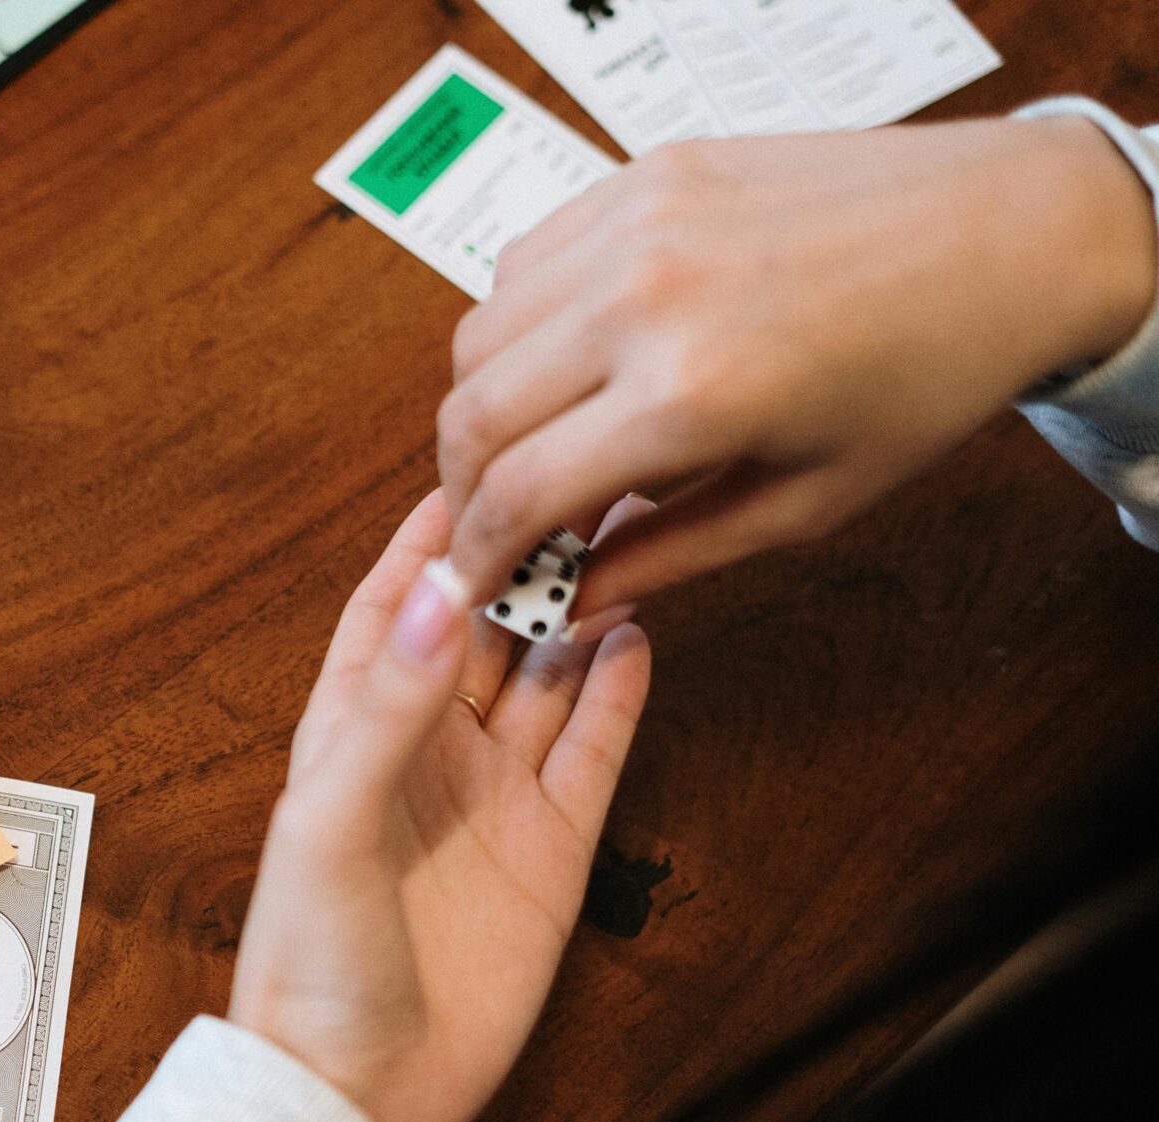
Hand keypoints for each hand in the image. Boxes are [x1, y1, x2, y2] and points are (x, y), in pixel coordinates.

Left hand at [229, 493, 651, 1121]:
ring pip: (545, 680)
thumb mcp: (330, 822)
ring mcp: (492, 800)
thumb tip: (444, 597)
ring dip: (575, 615)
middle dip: (520, 561)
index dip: (425, 544)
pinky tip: (639, 636)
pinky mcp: (551, 851)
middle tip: (576, 482)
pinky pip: (592, 752)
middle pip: (479, 633)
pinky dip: (617, 695)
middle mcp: (425, 755)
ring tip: (622, 538)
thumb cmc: (309, 962)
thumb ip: (391, 708)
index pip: (390, 613)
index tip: (470, 465)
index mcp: (348, 737)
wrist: (357, 1092)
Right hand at [435, 117, 1158, 614]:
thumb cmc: (923, 374)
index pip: (516, 492)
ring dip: (482, 406)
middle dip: (462, 491)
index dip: (477, 555)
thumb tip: (573, 600)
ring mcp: (637, 223)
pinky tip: (563, 362)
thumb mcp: (803, 503)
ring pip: (478, 335)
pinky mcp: (644, 175)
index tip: (473, 586)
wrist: (1007, 230)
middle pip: (473, 414)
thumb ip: (668, 555)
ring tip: (528, 446)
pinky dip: (516, 325)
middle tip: (488, 527)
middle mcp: (644, 298)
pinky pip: (524, 261)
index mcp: (691, 394)